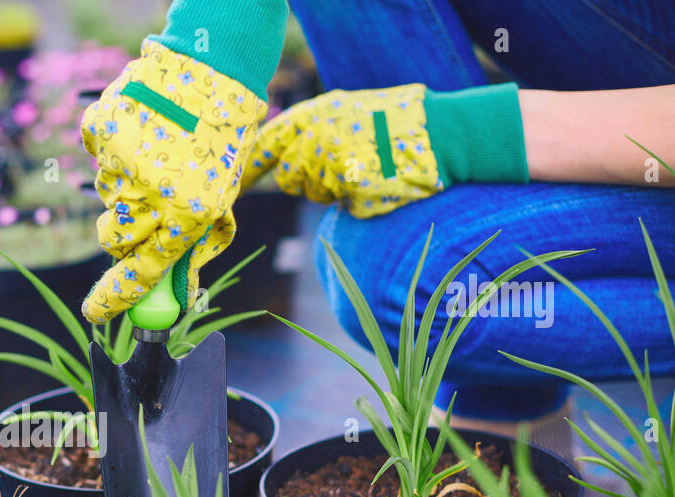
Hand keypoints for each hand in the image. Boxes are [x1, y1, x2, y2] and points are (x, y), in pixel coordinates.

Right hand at [79, 40, 266, 322]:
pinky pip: (99, 161)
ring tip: (157, 157)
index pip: (141, 272)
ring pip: (108, 200)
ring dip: (126, 191)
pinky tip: (143, 135)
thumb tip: (178, 293)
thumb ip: (196, 244)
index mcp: (186, 214)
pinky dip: (115, 155)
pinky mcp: (101, 132)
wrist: (213, 67)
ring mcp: (120, 161)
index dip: (114, 299)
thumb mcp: (221, 199)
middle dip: (123, 237)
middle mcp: (149, 192)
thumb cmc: (223, 140)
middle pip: (115, 242)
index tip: (94, 315)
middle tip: (144, 214)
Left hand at [242, 84, 442, 218]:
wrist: (439, 133)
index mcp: (312, 116)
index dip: (250, 168)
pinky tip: (380, 180)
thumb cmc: (393, 123)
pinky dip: (360, 200)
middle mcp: (315, 140)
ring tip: (368, 165)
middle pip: (291, 178)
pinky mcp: (351, 193)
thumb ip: (311, 130)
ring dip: (336, 189)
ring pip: (317, 195)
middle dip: (309, 180)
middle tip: (344, 163)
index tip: (235, 185)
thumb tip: (279, 157)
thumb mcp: (345, 111)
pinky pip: (344, 206)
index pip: (267, 144)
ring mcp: (332, 168)